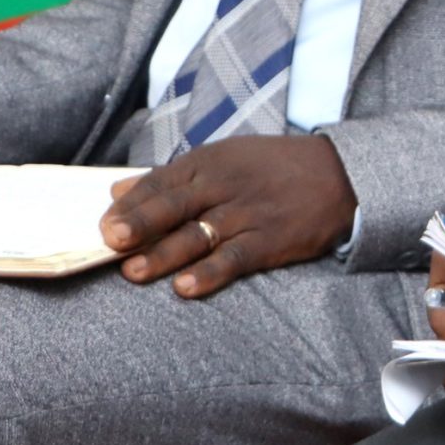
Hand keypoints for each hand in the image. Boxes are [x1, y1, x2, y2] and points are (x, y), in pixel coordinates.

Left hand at [99, 134, 357, 298]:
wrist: (341, 174)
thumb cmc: (274, 167)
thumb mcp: (224, 157)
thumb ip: (170, 177)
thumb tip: (116, 191)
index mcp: (210, 162)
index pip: (161, 181)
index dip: (131, 205)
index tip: (103, 226)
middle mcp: (225, 185)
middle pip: (175, 205)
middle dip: (141, 224)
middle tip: (111, 241)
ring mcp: (248, 214)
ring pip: (198, 235)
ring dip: (165, 254)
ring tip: (134, 272)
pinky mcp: (270, 239)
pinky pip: (235, 258)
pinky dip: (211, 272)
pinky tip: (187, 287)